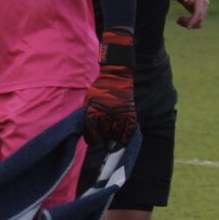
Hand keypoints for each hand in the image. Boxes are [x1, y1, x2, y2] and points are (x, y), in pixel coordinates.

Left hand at [84, 28, 136, 144]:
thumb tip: (88, 130)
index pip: (91, 128)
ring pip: (116, 132)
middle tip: (104, 141)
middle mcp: (107, 111)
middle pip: (104, 132)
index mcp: (95, 108)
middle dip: (103, 138)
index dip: (91, 138)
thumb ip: (88, 114)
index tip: (93, 141)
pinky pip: (130, 129)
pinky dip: (126, 137)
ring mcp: (120, 112)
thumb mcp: (89, 99)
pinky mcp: (130, 112)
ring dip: (114, 139)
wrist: (116, 77)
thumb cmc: (100, 89)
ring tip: (112, 141)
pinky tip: (123, 141)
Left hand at [177, 0, 207, 29]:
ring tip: (179, 20)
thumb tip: (190, 1)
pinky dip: (190, 23)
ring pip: (199, 22)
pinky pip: (198, 22)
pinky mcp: (203, 11)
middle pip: (200, 19)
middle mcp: (205, 3)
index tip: (188, 27)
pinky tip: (181, 19)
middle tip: (178, 20)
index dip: (194, 20)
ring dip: (188, 23)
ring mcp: (205, 7)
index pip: (199, 13)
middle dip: (189, 22)